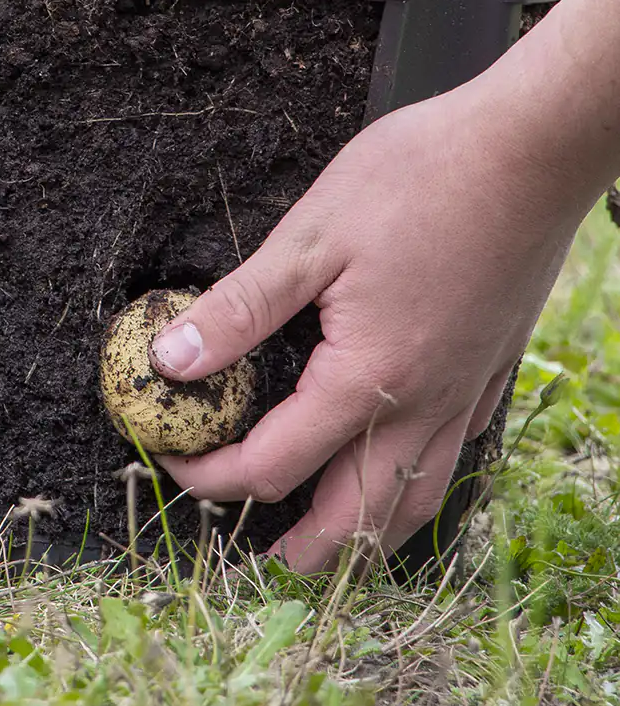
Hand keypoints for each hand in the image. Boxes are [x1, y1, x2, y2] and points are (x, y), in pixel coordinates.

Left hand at [148, 79, 584, 573]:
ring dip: (363, 532)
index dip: (213, 478)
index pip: (275, 466)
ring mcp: (467, 393)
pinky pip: (453, 455)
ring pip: (416, 501)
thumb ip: (238, 309)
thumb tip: (172, 362)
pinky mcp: (491, 370)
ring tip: (324, 541)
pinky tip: (395, 462)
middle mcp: (425, 404)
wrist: (533, 148)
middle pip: (354, 518)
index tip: (174, 460)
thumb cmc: (423, 176)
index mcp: (369, 378)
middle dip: (297, 550)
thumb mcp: (310, 236)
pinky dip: (415, 482)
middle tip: (250, 557)